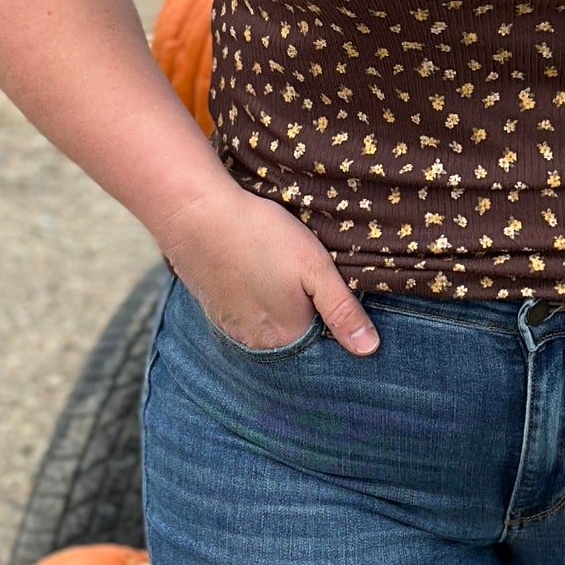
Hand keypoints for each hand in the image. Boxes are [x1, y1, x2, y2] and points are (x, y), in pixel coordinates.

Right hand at [161, 185, 378, 355]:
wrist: (195, 214)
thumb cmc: (262, 237)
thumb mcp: (316, 269)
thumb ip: (343, 311)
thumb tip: (369, 349)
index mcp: (286, 338)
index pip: (322, 344)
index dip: (332, 319)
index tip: (332, 292)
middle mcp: (256, 343)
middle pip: (293, 337)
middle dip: (305, 315)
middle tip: (305, 278)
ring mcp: (230, 327)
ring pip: (266, 325)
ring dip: (277, 308)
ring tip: (280, 275)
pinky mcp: (212, 308)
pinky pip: (243, 314)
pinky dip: (254, 300)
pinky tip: (257, 275)